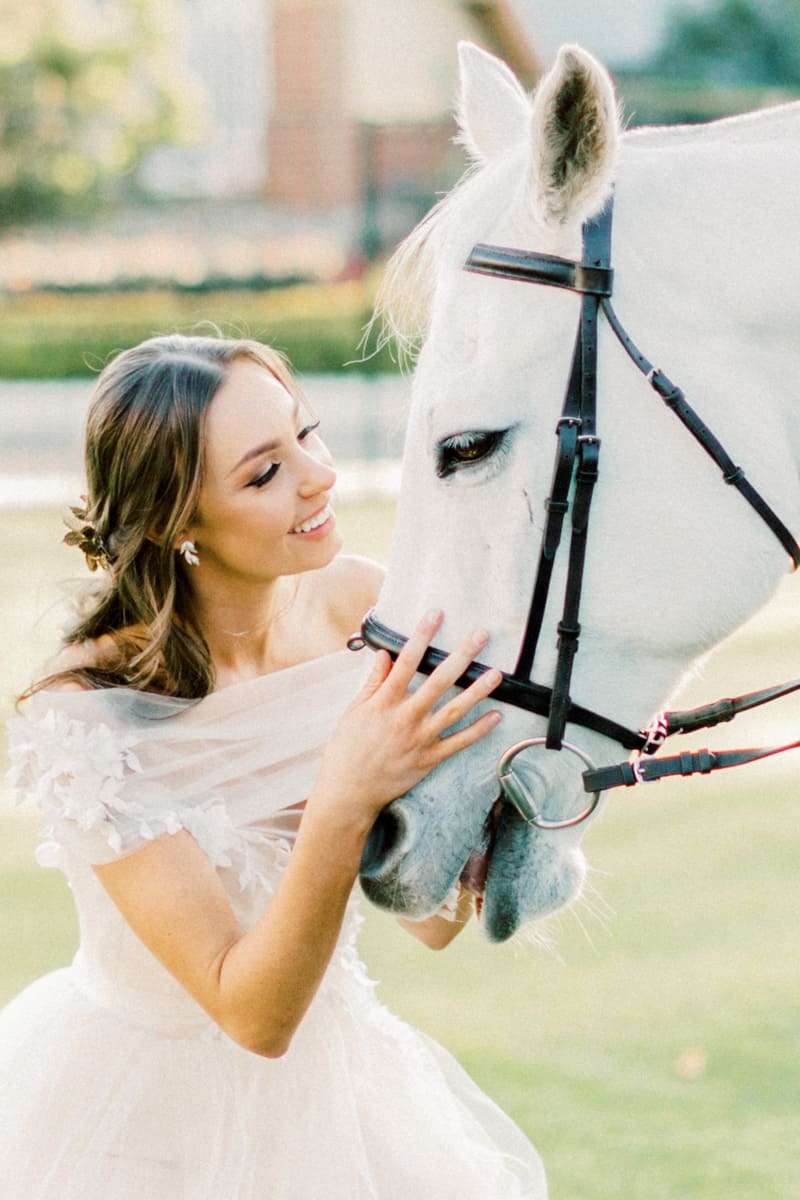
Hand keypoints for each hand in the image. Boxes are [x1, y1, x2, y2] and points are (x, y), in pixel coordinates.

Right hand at [311, 610, 501, 827]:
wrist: (349, 791)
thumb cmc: (347, 749)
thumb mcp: (354, 711)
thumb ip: (373, 682)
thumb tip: (385, 655)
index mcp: (384, 703)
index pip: (406, 661)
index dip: (422, 636)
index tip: (436, 615)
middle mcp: (405, 718)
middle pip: (438, 681)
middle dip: (461, 656)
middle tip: (479, 636)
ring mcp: (420, 739)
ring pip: (455, 710)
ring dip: (477, 690)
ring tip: (496, 673)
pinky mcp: (430, 759)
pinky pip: (459, 743)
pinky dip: (479, 730)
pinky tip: (496, 716)